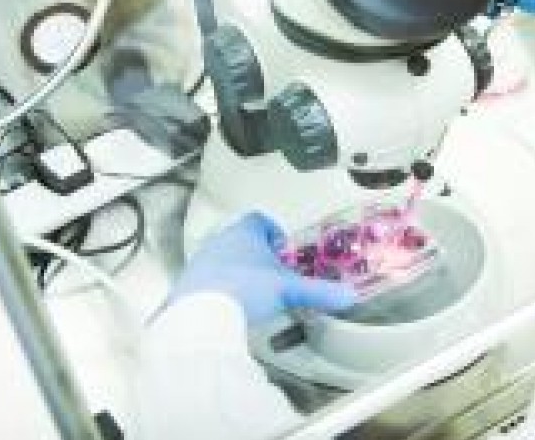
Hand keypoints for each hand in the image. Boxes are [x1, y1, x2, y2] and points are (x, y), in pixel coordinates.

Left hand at [171, 212, 357, 323]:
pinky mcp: (188, 285)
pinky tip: (231, 307)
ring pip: (223, 259)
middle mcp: (220, 242)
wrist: (202, 315)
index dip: (273, 232)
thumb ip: (319, 292)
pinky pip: (208, 282)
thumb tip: (346, 295)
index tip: (281, 248)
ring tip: (252, 293)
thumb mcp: (289, 290)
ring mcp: (201, 262)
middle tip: (271, 273)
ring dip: (237, 271)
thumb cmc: (244, 289)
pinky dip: (220, 290)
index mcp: (245, 233)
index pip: (259, 220)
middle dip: (257, 255)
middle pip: (241, 240)